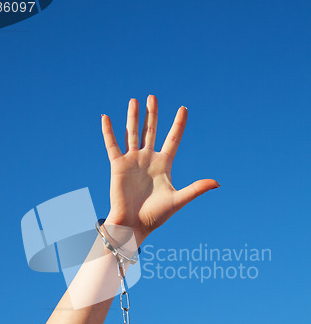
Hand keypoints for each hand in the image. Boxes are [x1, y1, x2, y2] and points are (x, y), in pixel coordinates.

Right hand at [102, 95, 218, 244]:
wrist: (133, 225)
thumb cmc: (156, 216)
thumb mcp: (178, 199)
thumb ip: (196, 188)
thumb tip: (217, 183)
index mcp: (164, 165)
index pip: (173, 139)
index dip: (178, 124)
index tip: (184, 108)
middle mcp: (148, 159)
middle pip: (151, 131)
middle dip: (152, 114)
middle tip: (152, 97)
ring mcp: (132, 161)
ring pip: (132, 134)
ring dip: (133, 117)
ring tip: (135, 100)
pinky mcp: (118, 165)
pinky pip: (112, 145)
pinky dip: (108, 132)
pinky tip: (106, 117)